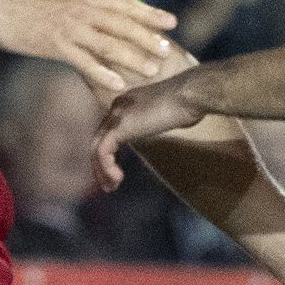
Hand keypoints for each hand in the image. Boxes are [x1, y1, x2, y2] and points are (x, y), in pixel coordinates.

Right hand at [0, 0, 175, 97]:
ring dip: (133, 57)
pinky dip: (103, 74)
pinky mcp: (54, 44)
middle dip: (149, 37)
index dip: (149, 13)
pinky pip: (84, 61)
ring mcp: (68, 26)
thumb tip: (98, 10)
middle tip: (169, 50)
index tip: (171, 21)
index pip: (123, 4)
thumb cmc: (19, 1)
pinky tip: (118, 85)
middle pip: (122, 24)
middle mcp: (80, 7)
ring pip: (109, 43)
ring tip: (153, 69)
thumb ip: (79, 1)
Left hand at [93, 71, 204, 187]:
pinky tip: (118, 178)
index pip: (108, 132)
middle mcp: (116, 109)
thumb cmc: (186, 103)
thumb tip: (161, 130)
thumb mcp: (165, 115)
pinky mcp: (119, 127)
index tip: (116, 171)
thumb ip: (155, 122)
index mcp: (125, 104)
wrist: (188, 96)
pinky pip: (103, 151)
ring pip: (96, 147)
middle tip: (108, 185)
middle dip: (99, 165)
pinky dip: (106, 167)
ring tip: (110, 188)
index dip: (108, 153)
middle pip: (98, 140)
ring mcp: (116, 117)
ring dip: (101, 171)